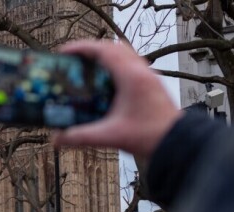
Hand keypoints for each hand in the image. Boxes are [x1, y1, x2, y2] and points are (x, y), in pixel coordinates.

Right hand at [52, 40, 181, 167]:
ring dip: (104, 55)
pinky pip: (131, 64)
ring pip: (124, 53)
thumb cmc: (150, 136)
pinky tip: (106, 81)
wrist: (176, 142)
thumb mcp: (110, 136)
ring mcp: (149, 76)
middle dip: (91, 50)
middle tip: (74, 58)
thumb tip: (57, 138)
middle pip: (113, 47)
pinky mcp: (151, 84)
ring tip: (88, 67)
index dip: (81, 48)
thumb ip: (81, 137)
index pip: (103, 50)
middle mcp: (141, 71)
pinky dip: (115, 65)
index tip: (65, 51)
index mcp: (131, 77)